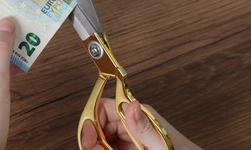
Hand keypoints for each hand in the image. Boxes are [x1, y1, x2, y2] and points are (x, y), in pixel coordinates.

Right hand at [81, 98, 200, 149]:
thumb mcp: (162, 142)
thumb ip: (145, 126)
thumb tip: (131, 105)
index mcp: (139, 114)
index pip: (104, 107)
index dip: (91, 119)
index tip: (88, 136)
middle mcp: (131, 123)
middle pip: (98, 124)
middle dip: (91, 137)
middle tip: (92, 149)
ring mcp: (129, 138)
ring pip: (101, 137)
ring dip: (95, 146)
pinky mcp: (128, 149)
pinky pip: (108, 147)